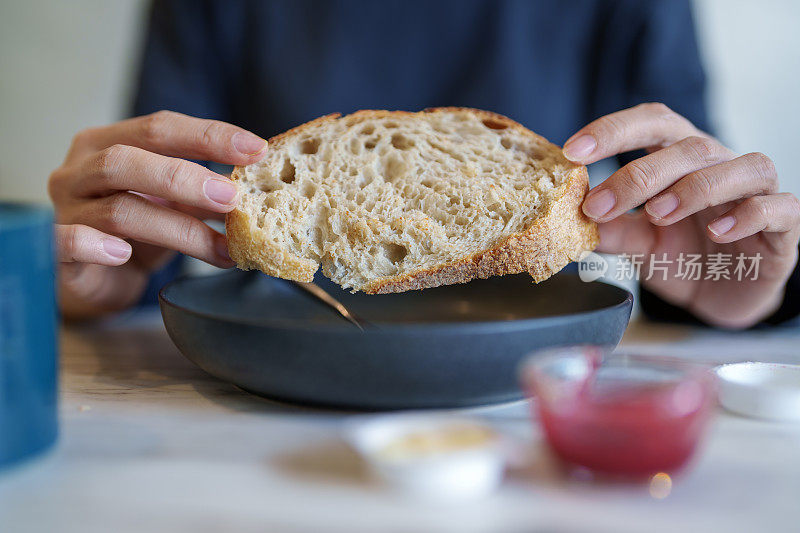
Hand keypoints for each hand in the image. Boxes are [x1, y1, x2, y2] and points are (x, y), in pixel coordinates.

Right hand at [49, 111, 266, 318]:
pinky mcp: (54, 250)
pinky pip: (68, 242)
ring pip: (118, 210)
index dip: (209, 136)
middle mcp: (80, 169)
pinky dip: (95, 246)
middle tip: (232, 197)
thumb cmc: (138, 232)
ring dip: (178, 229)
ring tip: (222, 249)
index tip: (256, 149)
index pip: (159, 128)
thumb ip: (205, 191)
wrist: (96, 281)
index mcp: (108, 143)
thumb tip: (259, 187)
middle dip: (186, 178)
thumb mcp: (175, 205)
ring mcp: (64, 209)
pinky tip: (124, 255)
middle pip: (127, 160)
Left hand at [564, 103, 799, 328]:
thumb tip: (569, 215)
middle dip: (640, 174)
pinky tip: (718, 231)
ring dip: (695, 187)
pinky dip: (748, 214)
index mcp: (680, 159)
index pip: (652, 124)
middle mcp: (720, 166)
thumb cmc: (682, 256)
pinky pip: (778, 207)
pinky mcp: (784, 226)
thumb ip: (611, 228)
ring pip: (743, 167)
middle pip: (690, 146)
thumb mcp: (638, 243)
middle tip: (599, 204)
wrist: (724, 296)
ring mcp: (756, 194)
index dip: (613, 130)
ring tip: (656, 213)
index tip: (572, 151)